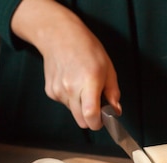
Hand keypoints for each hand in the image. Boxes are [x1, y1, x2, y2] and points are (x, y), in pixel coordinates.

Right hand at [11, 0, 120, 129]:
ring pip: (73, 112)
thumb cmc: (86, 48)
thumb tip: (116, 111)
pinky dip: (70, 99)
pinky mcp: (50, 92)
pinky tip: (71, 82)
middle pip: (81, 121)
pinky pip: (64, 104)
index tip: (102, 121)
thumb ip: (113, 92)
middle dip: (91, 118)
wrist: (59, 36)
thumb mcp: (108, 67)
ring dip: (80, 106)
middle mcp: (71, 88)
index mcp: (89, 82)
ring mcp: (59, 91)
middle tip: (97, 104)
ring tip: (82, 85)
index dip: (98, 123)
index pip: (91, 115)